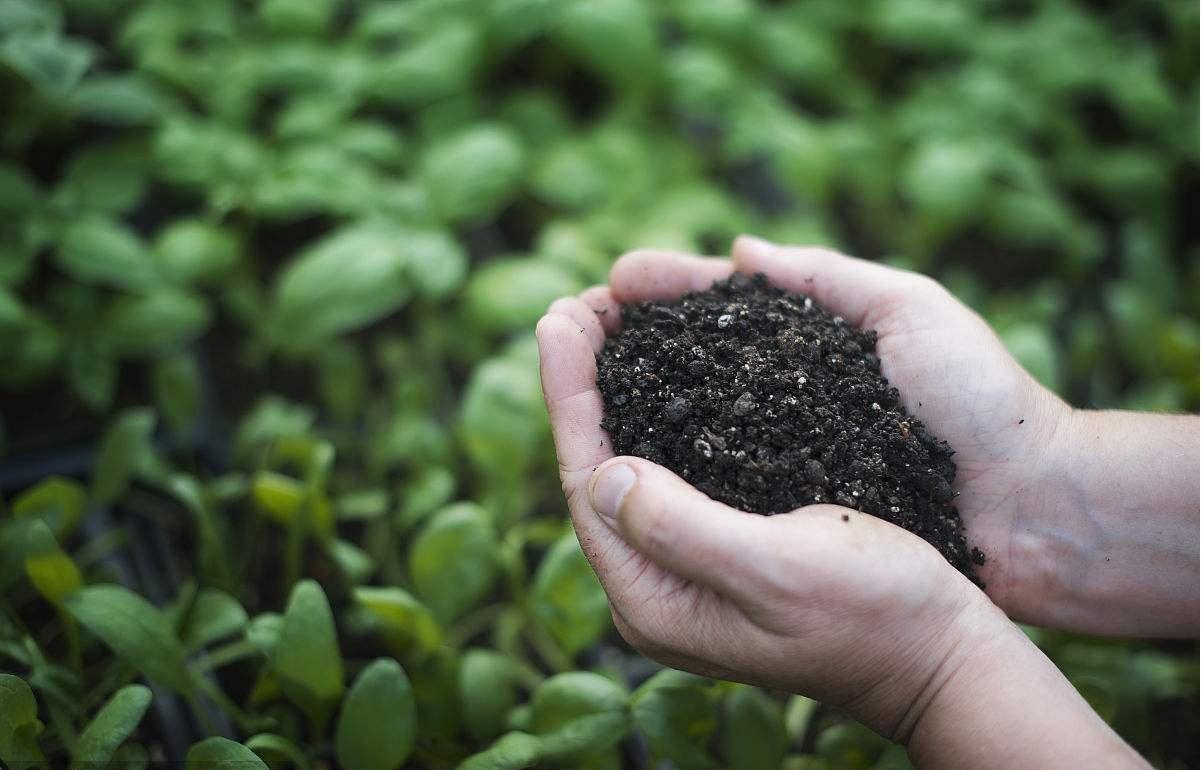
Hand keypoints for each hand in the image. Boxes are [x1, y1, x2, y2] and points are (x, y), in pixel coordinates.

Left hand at [535, 244, 1006, 739]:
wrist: (940, 653)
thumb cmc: (873, 615)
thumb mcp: (776, 572)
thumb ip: (681, 530)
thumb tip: (603, 472)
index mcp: (654, 599)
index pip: (585, 480)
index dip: (568, 393)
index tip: (559, 317)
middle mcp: (656, 585)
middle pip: (597, 466)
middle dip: (582, 381)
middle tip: (579, 302)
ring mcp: (686, 567)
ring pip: (629, 461)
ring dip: (614, 389)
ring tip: (609, 318)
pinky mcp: (722, 543)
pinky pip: (669, 465)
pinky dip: (657, 409)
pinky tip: (661, 367)